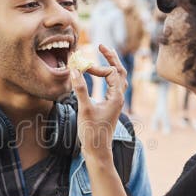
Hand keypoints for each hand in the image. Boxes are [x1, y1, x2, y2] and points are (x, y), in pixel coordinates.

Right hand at [70, 44, 127, 162]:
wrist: (97, 150)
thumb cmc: (92, 132)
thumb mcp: (84, 109)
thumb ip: (80, 89)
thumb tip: (74, 70)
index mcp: (116, 97)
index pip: (111, 73)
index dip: (98, 68)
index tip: (83, 70)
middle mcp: (119, 98)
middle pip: (120, 71)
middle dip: (111, 58)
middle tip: (102, 45)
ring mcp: (116, 102)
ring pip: (119, 78)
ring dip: (112, 66)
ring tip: (105, 54)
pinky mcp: (110, 106)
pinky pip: (113, 86)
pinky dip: (108, 77)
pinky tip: (99, 75)